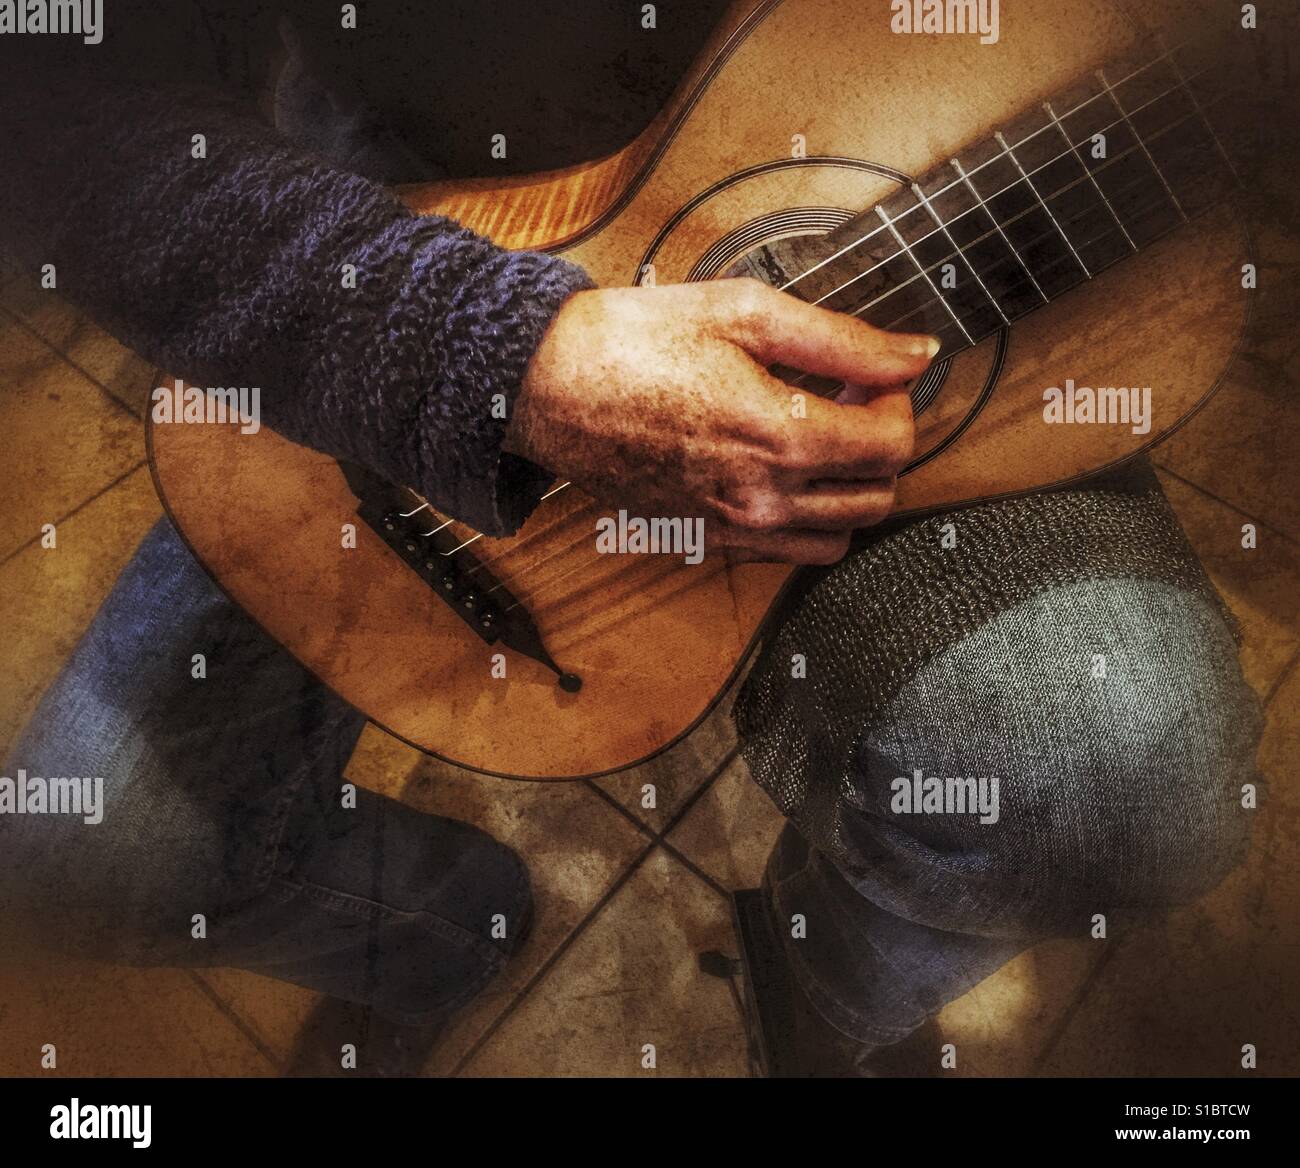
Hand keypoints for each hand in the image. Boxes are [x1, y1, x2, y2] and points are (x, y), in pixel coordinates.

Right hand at [505, 279, 937, 564]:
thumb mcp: (747, 313)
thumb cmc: (633, 341)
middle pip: (877, 496)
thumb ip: (843, 339)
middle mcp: (763, 498)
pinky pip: (787, 553)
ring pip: (839, 537)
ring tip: (817, 438)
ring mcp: (733, 528)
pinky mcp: (706, 539)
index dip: (896, 400)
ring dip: (849, 489)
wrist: (547, 386)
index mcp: (781, 439)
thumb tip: (913, 353)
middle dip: (879, 443)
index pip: (894, 445)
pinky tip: (778, 470)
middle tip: (846, 399)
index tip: (869, 375)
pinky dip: (806, 520)